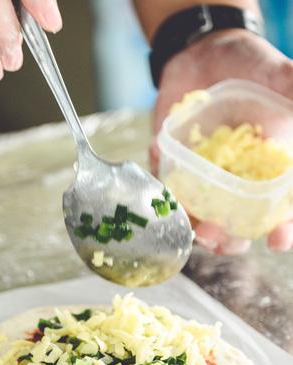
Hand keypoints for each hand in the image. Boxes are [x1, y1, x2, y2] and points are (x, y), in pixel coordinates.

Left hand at [151, 29, 292, 254]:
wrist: (204, 51)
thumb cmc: (250, 65)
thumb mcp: (278, 74)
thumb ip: (292, 87)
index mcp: (270, 167)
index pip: (281, 211)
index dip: (283, 229)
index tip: (277, 240)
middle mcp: (236, 179)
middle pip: (234, 227)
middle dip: (227, 240)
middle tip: (216, 235)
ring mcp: (202, 176)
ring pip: (196, 218)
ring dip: (190, 227)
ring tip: (188, 223)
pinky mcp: (172, 165)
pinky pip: (163, 185)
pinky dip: (159, 183)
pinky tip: (158, 161)